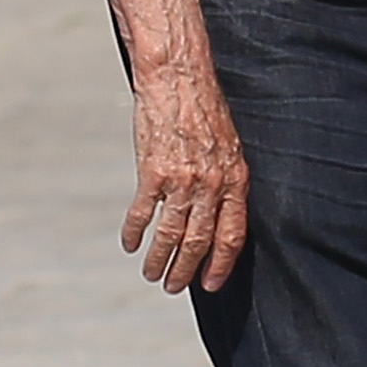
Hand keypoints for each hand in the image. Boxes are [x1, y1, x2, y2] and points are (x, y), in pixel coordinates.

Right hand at [124, 59, 249, 292]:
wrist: (179, 79)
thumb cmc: (205, 110)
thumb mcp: (230, 146)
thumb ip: (226, 180)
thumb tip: (220, 213)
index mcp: (236, 179)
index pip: (233, 234)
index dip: (222, 263)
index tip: (212, 283)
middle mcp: (212, 184)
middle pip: (201, 241)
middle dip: (187, 270)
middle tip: (175, 287)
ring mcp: (182, 180)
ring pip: (171, 234)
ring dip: (159, 259)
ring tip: (152, 274)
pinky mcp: (153, 172)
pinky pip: (142, 213)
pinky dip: (134, 232)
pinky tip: (130, 244)